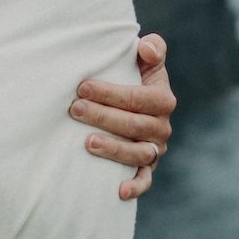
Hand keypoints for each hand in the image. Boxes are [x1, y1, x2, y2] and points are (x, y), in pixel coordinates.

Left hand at [73, 31, 176, 201]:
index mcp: (163, 99)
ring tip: (87, 143)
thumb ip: (152, 48)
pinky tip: (118, 191)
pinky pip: (144, 180)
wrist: (132, 103)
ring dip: (114, 149)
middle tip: (75, 109)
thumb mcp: (145, 60)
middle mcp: (162, 126)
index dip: (112, 93)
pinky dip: (135, 187)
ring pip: (138, 153)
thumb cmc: (132, 76)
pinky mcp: (146, 168)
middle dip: (103, 117)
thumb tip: (147, 47)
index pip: (139, 98)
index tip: (83, 87)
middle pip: (135, 125)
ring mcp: (154, 149)